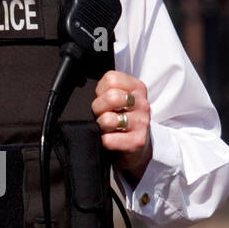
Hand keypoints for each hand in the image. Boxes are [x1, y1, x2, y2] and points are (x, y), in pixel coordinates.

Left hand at [92, 70, 152, 186]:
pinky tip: (109, 140)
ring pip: (108, 119)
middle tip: (102, 115)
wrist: (136, 148)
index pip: (111, 79)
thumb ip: (108, 89)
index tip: (104, 100)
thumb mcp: (120, 99)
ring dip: (100, 125)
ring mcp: (141, 123)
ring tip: (106, 128)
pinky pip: (108, 139)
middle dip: (98, 108)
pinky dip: (103, 141)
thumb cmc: (123, 120)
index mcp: (137, 88)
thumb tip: (86, 91)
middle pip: (111, 97)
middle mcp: (142, 104)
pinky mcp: (137, 142)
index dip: (101, 90)